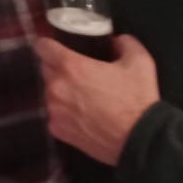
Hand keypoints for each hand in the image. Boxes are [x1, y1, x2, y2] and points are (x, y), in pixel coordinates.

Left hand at [35, 34, 159, 165]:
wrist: (140, 141)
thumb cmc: (137, 100)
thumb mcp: (140, 62)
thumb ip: (125, 43)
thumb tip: (116, 41)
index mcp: (71, 66)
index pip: (42, 47)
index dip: (48, 44)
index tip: (56, 47)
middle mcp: (56, 87)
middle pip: (46, 69)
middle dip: (58, 68)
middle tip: (79, 73)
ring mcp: (54, 110)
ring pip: (49, 92)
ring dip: (61, 91)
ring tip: (82, 96)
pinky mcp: (57, 129)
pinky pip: (54, 114)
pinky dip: (64, 112)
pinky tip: (82, 115)